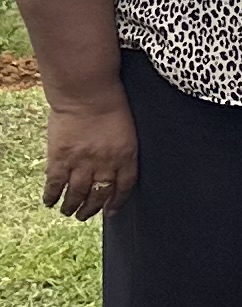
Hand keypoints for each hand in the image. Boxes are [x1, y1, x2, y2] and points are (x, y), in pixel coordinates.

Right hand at [39, 91, 136, 220]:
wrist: (87, 92)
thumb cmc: (110, 104)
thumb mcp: (127, 130)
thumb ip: (121, 151)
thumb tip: (114, 168)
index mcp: (126, 155)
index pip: (124, 187)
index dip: (117, 202)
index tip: (111, 212)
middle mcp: (105, 163)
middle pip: (99, 194)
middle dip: (92, 209)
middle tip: (85, 215)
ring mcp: (81, 162)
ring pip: (76, 194)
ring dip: (71, 206)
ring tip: (68, 211)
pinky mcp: (60, 158)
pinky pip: (55, 184)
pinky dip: (51, 196)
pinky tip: (49, 202)